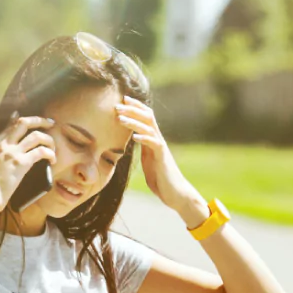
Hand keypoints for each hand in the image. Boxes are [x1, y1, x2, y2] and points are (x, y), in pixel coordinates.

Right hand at [0, 114, 57, 214]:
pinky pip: (41, 151)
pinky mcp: (21, 163)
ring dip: (48, 139)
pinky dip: (50, 154)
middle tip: (50, 123)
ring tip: (53, 146)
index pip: (9, 126)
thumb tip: (6, 159)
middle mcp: (2, 145)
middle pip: (23, 122)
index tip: (33, 122)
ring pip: (36, 135)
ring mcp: (11, 153)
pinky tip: (52, 160)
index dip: (23, 121)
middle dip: (39, 120)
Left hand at [116, 97, 201, 216]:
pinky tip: (135, 136)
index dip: (135, 108)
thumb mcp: (147, 160)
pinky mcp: (162, 157)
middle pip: (147, 118)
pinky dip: (144, 139)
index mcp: (152, 140)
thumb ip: (142, 149)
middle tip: (117, 104)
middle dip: (132, 110)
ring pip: (149, 129)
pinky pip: (154, 145)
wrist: (174, 192)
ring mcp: (161, 147)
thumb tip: (132, 142)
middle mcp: (157, 140)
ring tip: (120, 118)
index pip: (145, 118)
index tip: (122, 101)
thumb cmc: (160, 177)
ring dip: (134, 122)